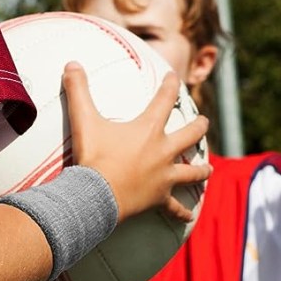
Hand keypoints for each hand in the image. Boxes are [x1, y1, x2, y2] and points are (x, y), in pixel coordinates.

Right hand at [62, 61, 211, 222]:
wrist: (97, 195)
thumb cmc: (94, 157)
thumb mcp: (84, 120)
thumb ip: (78, 90)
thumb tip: (71, 63)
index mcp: (149, 130)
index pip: (164, 101)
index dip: (170, 86)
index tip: (175, 77)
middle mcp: (163, 152)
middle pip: (189, 136)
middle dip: (199, 127)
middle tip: (204, 122)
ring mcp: (164, 177)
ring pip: (191, 172)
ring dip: (201, 170)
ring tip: (209, 170)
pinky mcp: (159, 199)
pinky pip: (175, 208)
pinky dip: (182, 212)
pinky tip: (190, 217)